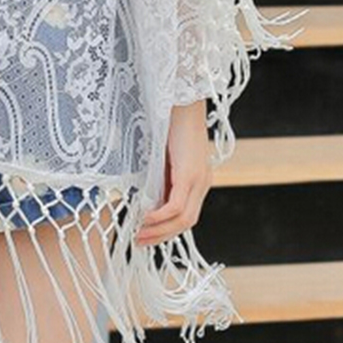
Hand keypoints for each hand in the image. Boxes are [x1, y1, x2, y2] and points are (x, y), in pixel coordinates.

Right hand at [134, 99, 213, 246]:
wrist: (182, 102)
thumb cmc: (172, 123)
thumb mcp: (164, 157)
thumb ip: (160, 177)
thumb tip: (147, 198)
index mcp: (198, 179)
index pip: (186, 215)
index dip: (167, 229)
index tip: (147, 234)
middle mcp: (202, 183)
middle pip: (187, 222)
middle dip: (162, 235)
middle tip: (140, 241)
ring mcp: (199, 180)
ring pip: (184, 218)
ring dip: (160, 230)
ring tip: (140, 234)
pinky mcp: (190, 174)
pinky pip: (177, 205)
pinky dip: (161, 215)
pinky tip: (145, 218)